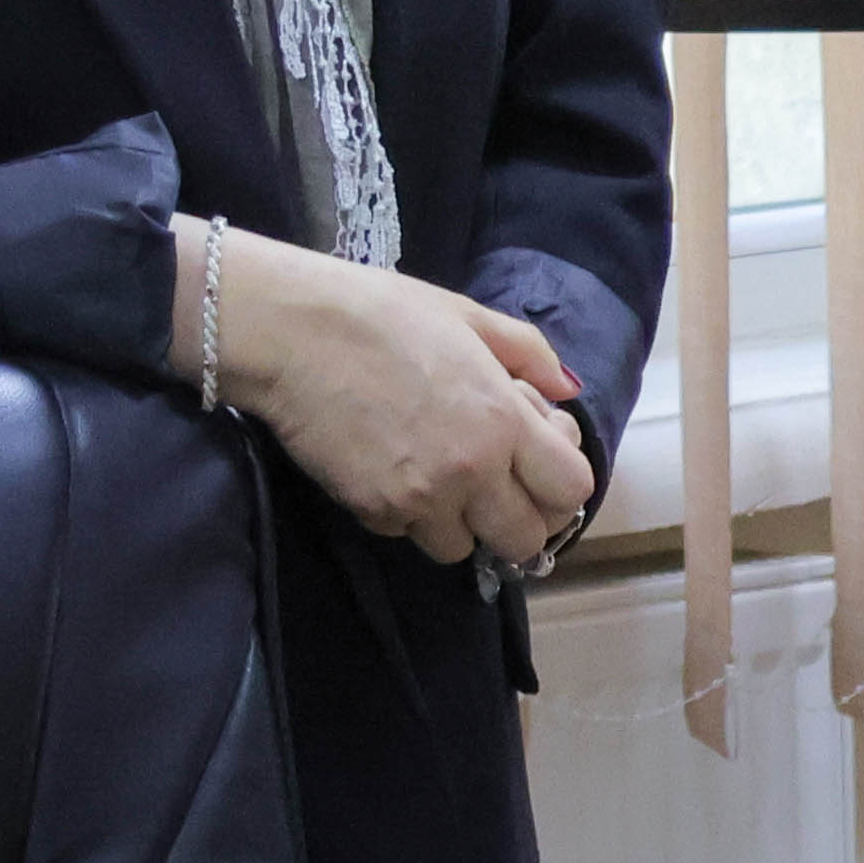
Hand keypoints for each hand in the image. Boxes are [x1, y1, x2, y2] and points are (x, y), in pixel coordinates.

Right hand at [182, 231, 605, 564]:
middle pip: (525, 541)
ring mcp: (419, 499)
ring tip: (435, 476)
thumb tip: (567, 390)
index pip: (571, 491)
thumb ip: (528, 354)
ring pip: (463, 549)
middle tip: (495, 488)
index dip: (560, 483)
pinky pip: (407, 534)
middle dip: (517, 518)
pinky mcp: (372, 513)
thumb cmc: (382, 313)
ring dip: (458, 522)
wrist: (292, 333)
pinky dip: (406, 515)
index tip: (538, 465)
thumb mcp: (468, 317)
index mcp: (505, 420)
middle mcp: (472, 471)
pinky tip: (390, 469)